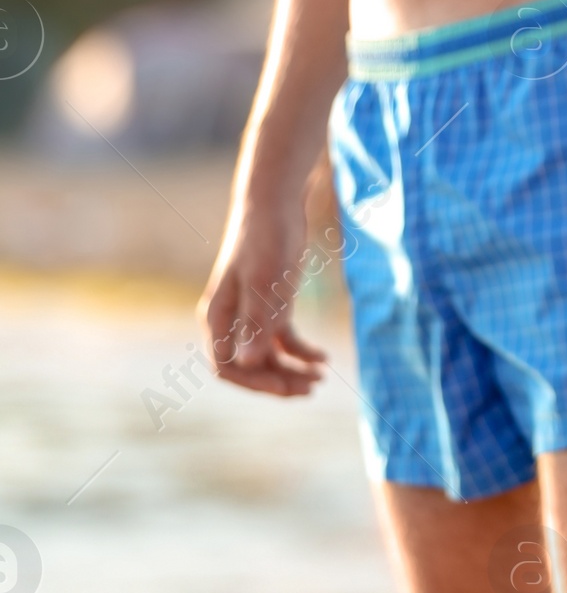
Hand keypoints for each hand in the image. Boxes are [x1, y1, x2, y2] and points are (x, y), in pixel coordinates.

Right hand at [201, 209, 328, 397]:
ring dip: (291, 370)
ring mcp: (252, 314)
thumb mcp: (265, 283)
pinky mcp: (272, 304)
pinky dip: (301, 351)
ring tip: (320, 378)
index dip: (253, 381)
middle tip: (311, 389)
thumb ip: (256, 323)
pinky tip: (323, 357)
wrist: (276, 203)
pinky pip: (283, 339)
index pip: (225, 367)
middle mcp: (231, 320)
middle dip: (278, 381)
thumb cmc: (266, 240)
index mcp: (218, 318)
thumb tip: (247, 363)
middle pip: (249, 366)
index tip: (284, 384)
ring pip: (268, 356)